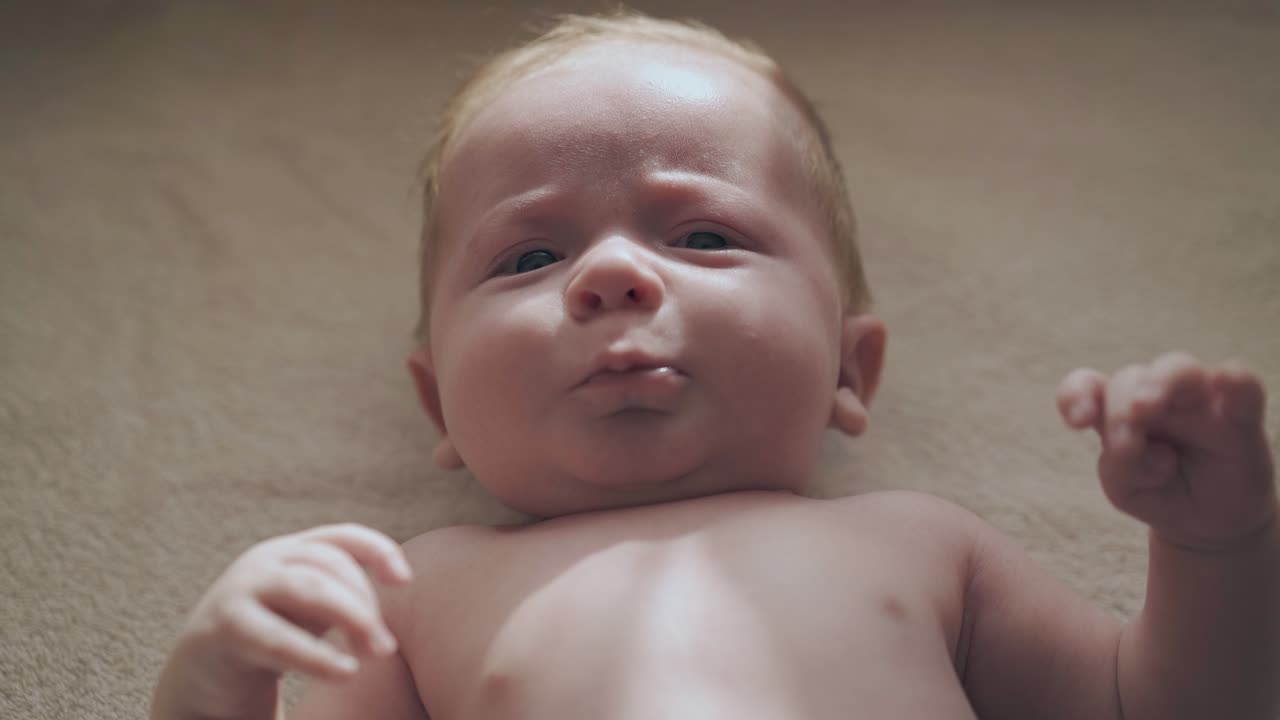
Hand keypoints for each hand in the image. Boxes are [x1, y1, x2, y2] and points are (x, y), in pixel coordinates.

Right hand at [175, 524, 412, 708]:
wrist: (200, 678)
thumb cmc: (269, 640)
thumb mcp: (311, 612)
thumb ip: (345, 597)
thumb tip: (399, 594)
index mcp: (291, 553)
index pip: (342, 538)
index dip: (378, 550)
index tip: (405, 581)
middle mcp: (265, 562)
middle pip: (329, 565)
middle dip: (364, 602)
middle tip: (385, 647)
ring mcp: (241, 589)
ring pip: (307, 588)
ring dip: (350, 617)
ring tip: (375, 653)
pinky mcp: (224, 628)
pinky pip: (276, 638)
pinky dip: (314, 656)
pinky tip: (344, 672)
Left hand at [1057, 352, 1276, 550]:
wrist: (1208, 520)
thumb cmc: (1158, 494)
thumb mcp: (1127, 489)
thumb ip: (1120, 465)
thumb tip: (1133, 442)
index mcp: (1115, 409)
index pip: (1088, 385)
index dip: (1076, 393)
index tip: (1077, 422)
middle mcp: (1154, 394)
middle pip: (1130, 378)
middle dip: (1120, 409)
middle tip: (1123, 443)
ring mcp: (1198, 400)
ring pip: (1179, 369)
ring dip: (1160, 384)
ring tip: (1146, 410)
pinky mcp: (1239, 414)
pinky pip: (1243, 387)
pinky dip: (1235, 380)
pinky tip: (1227, 379)